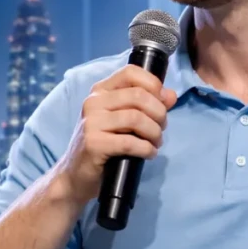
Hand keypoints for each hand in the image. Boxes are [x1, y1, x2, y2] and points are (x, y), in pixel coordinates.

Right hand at [54, 65, 176, 205]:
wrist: (77, 176)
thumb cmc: (104, 145)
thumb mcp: (125, 121)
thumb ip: (148, 105)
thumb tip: (171, 95)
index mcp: (101, 91)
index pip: (131, 72)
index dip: (153, 84)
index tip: (163, 102)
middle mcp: (93, 102)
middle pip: (139, 96)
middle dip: (159, 113)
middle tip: (161, 129)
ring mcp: (91, 122)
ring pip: (136, 118)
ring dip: (154, 133)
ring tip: (155, 143)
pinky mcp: (93, 143)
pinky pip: (129, 142)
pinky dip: (146, 149)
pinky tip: (149, 154)